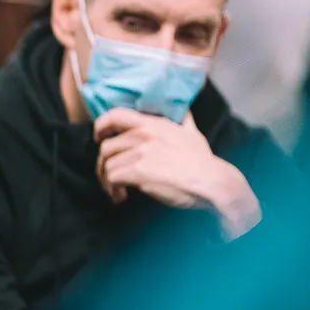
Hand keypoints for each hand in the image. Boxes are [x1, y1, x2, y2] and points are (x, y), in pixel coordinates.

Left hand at [94, 110, 260, 236]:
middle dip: (103, 164)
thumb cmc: (203, 162)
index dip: (101, 125)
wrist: (211, 182)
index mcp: (153, 124)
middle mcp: (143, 136)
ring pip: (107, 165)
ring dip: (107, 181)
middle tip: (109, 177)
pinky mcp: (138, 172)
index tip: (98, 138)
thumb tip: (185, 112)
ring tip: (117, 191)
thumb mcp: (193, 134)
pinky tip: (121, 197)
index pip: (116, 115)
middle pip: (106, 147)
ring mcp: (140, 153)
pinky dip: (112, 190)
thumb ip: (184, 121)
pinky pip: (112, 178)